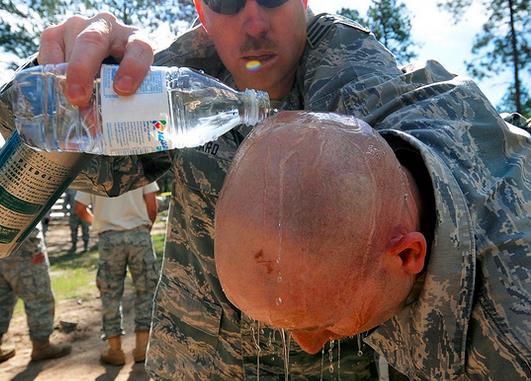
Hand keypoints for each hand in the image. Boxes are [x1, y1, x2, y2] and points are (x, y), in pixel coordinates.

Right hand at [37, 12, 153, 106]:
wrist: (98, 63)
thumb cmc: (118, 81)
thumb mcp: (127, 90)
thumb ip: (122, 105)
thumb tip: (107, 136)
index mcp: (135, 40)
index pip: (139, 48)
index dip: (133, 67)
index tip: (123, 90)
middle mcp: (108, 28)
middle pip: (94, 41)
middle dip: (83, 70)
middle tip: (79, 99)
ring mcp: (81, 27)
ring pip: (70, 47)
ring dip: (68, 78)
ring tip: (70, 102)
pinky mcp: (57, 33)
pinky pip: (49, 49)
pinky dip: (51, 72)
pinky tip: (57, 88)